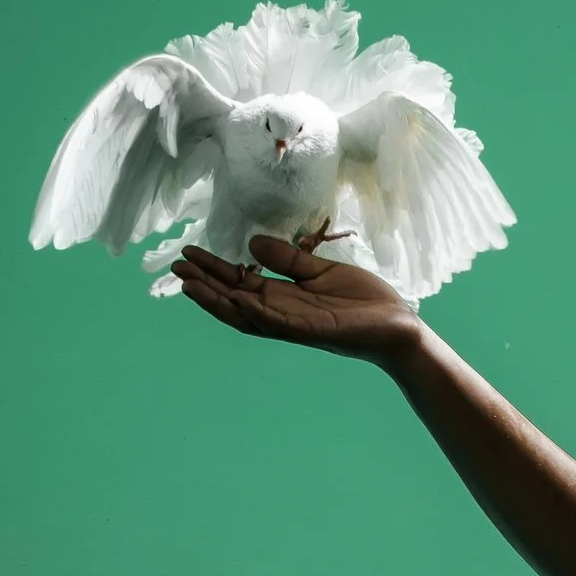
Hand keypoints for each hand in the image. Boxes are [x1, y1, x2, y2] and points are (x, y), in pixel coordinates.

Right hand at [170, 235, 421, 365]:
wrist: (398, 325)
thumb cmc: (363, 301)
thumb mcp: (321, 271)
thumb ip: (288, 259)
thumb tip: (252, 242)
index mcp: (284, 298)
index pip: (240, 283)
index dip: (213, 270)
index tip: (188, 254)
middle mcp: (283, 314)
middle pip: (234, 301)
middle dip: (205, 285)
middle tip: (176, 268)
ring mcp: (296, 326)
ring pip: (247, 316)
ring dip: (219, 302)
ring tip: (191, 285)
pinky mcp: (313, 332)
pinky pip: (278, 324)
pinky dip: (256, 312)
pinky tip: (236, 298)